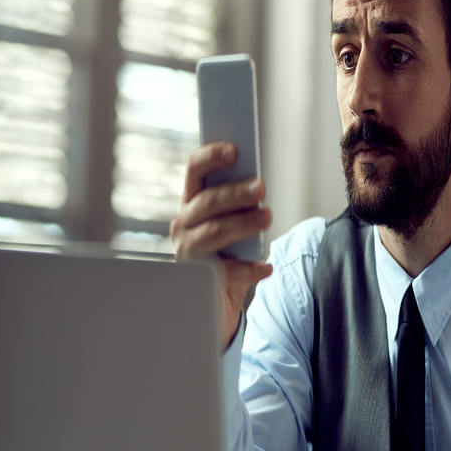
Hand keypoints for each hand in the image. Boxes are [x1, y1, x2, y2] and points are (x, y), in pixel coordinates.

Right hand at [171, 142, 272, 348]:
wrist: (217, 300)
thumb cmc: (229, 254)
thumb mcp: (234, 226)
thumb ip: (240, 206)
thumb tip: (257, 186)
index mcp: (192, 203)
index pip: (194, 171)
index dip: (211, 157)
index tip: (234, 150)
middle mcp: (183, 225)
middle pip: (207, 202)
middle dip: (234, 193)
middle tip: (260, 188)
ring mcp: (188, 253)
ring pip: (214, 232)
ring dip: (242, 223)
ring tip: (267, 217)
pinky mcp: (199, 280)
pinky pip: (226, 271)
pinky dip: (249, 268)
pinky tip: (266, 267)